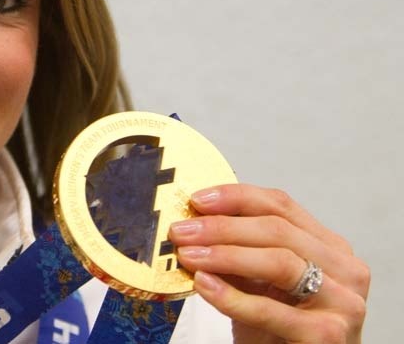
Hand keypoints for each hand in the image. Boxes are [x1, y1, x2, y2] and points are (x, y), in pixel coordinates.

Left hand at [169, 184, 368, 343]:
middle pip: (278, 230)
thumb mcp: (257, 282)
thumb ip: (238, 251)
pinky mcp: (329, 336)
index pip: (280, 206)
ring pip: (280, 262)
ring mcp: (343, 303)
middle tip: (182, 230)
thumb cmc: (277, 331)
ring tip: (188, 255)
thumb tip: (194, 222)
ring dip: (226, 255)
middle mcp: (345, 269)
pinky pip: (271, 309)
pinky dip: (232, 297)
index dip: (236, 197)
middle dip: (222, 226)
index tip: (197, 200)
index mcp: (329, 247)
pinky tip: (204, 285)